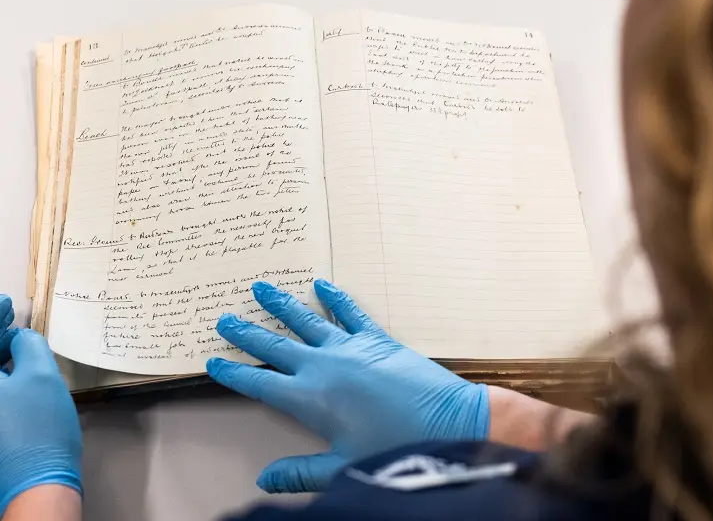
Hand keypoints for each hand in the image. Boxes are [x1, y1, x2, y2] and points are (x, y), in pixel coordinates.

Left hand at [0, 296, 81, 514]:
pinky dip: (4, 369)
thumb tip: (21, 338)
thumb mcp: (41, 376)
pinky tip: (19, 363)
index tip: (7, 303)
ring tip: (17, 335)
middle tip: (10, 314)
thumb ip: (30, 346)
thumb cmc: (40, 425)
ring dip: (0, 350)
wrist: (39, 477)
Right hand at [207, 279, 488, 492]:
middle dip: (247, 332)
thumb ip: (299, 472)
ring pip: (306, 320)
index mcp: (308, 399)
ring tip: (261, 287)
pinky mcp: (377, 339)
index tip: (213, 360)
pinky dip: (335, 297)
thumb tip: (263, 481)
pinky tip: (321, 284)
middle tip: (224, 318)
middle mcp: (322, 367)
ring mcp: (349, 348)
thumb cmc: (395, 448)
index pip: (259, 383)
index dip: (233, 372)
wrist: (447, 422)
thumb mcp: (342, 466)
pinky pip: (350, 312)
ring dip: (281, 304)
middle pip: (274, 345)